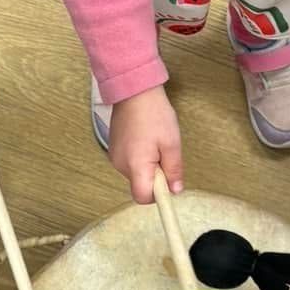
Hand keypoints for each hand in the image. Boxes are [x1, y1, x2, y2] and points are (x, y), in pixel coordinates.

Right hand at [109, 87, 181, 202]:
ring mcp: (115, 157)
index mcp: (135, 165)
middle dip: (156, 177)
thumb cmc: (154, 114)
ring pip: (136, 173)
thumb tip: (175, 190)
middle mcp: (121, 165)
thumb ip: (173, 170)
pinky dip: (140, 158)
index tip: (168, 184)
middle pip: (140, 185)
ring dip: (149, 166)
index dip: (157, 195)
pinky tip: (146, 139)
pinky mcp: (114, 149)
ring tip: (155, 143)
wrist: (134, 91)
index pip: (142, 197)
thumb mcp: (171, 143)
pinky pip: (130, 163)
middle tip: (165, 154)